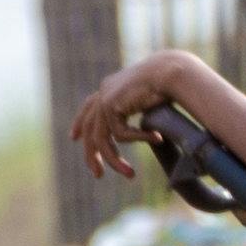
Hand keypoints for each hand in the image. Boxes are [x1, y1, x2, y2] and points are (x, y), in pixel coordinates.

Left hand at [64, 54, 177, 188]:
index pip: (89, 107)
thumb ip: (138, 112)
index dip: (79, 123)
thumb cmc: (170, 83)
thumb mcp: (149, 99)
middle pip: (89, 128)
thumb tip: (146, 133)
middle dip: (92, 154)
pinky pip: (120, 134)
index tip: (74, 138)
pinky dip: (139, 139)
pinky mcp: (110, 105)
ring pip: (101, 139)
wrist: (172, 71)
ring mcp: (105, 97)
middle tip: (98, 174)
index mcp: (111, 86)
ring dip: (115, 160)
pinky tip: (157, 138)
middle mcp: (104, 91)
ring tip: (131, 174)